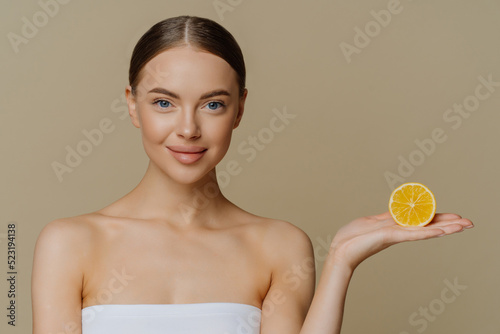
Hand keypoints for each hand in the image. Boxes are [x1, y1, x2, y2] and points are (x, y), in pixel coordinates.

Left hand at [328, 212, 473, 270]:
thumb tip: (399, 211)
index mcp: (396, 226)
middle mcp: (400, 231)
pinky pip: (412, 234)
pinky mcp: (390, 237)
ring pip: (425, 230)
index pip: (422, 221)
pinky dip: (428, 232)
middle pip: (428, 226)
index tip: (456, 217)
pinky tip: (442, 232)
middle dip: (449, 224)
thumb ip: (388, 217)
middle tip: (470, 223)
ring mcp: (396, 235)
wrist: (340, 249)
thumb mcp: (372, 221)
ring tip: (464, 226)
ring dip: (445, 228)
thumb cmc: (352, 236)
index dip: (439, 219)